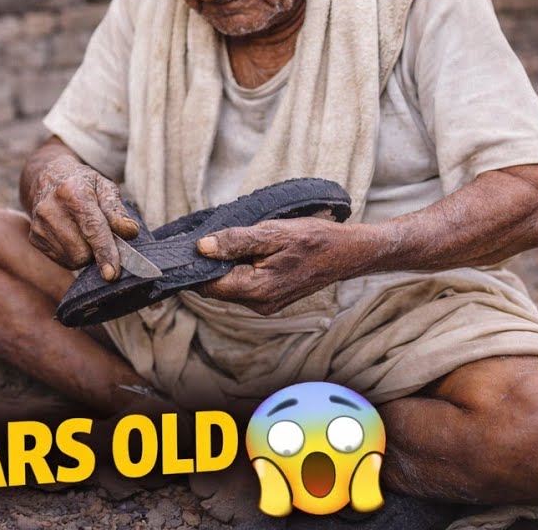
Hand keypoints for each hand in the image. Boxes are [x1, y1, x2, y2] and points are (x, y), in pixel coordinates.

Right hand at [27, 156, 139, 279]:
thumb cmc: (83, 185)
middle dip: (97, 250)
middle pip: (82, 251)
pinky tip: (72, 236)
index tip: (112, 273)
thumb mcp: (105, 187)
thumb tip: (130, 232)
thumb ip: (117, 211)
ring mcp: (39, 226)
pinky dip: (74, 255)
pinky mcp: (35, 239)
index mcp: (72, 192)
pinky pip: (63, 261)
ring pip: (73, 260)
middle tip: (99, 234)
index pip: (92, 228)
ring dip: (86, 253)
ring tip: (84, 233)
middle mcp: (50, 209)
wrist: (48, 178)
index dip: (104, 252)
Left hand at [193, 217, 372, 314]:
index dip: (195, 266)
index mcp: (256, 289)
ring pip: (229, 287)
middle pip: (216, 287)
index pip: (207, 285)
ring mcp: (265, 305)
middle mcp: (258, 304)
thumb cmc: (314, 240)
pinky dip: (240, 271)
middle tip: (215, 238)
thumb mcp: (272, 232)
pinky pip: (244, 287)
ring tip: (238, 243)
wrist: (347, 253)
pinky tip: (250, 253)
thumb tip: (202, 248)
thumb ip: (235, 241)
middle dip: (211, 265)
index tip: (190, 246)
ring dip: (227, 267)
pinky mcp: (271, 300)